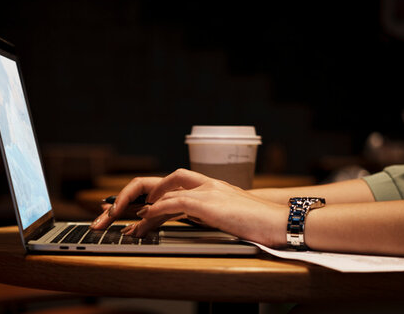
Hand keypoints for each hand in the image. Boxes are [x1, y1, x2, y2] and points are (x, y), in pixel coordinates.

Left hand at [91, 169, 287, 247]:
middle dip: (137, 193)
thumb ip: (207, 215)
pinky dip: (156, 210)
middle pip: (165, 179)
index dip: (152, 194)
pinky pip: (174, 202)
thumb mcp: (228, 217)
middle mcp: (207, 183)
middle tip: (120, 211)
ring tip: (127, 224)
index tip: (135, 209)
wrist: (283, 222)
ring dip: (142, 206)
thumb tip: (183, 222)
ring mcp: (208, 190)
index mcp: (211, 186)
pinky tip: (145, 220)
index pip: (173, 183)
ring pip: (165, 190)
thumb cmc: (260, 223)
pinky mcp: (209, 203)